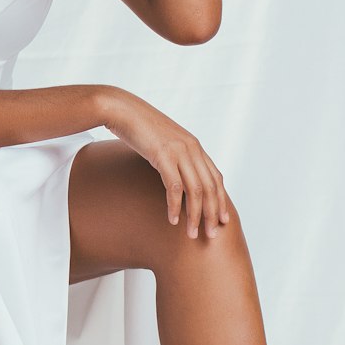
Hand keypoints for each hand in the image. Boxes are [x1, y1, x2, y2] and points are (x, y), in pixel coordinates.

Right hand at [103, 89, 231, 239]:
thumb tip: (178, 175)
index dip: (221, 200)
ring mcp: (178, 151)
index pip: (216, 178)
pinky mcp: (163, 155)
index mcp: (195, 146)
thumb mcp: (164, 141)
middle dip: (212, 214)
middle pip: (210, 187)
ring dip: (195, 215)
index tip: (222, 220)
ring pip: (196, 190)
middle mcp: (191, 148)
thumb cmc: (140, 127)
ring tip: (191, 234)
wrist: (122, 110)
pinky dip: (175, 206)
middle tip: (211, 235)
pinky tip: (173, 220)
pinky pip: (174, 187)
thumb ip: (176, 156)